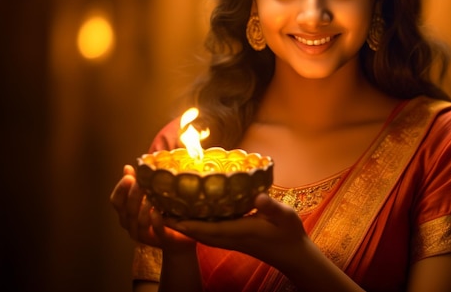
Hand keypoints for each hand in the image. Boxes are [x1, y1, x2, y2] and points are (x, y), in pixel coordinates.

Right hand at [109, 165, 194, 252]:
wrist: (180, 238)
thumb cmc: (162, 215)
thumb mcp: (149, 197)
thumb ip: (137, 185)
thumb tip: (127, 167)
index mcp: (127, 214)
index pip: (116, 202)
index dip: (120, 189)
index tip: (129, 176)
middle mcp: (132, 226)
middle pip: (127, 210)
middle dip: (133, 195)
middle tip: (140, 182)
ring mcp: (145, 235)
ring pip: (139, 221)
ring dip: (144, 206)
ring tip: (151, 193)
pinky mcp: (160, 240)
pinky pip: (155, 230)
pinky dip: (155, 220)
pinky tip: (158, 211)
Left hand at [164, 193, 308, 268]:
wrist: (292, 254)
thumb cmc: (289, 234)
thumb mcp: (285, 216)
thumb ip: (272, 207)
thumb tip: (259, 197)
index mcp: (239, 231)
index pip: (207, 228)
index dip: (187, 222)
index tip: (168, 214)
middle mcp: (229, 238)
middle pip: (197, 232)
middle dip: (177, 222)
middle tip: (158, 206)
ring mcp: (229, 240)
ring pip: (200, 233)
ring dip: (183, 223)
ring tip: (167, 209)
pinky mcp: (231, 238)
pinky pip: (207, 232)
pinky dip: (194, 224)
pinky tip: (189, 214)